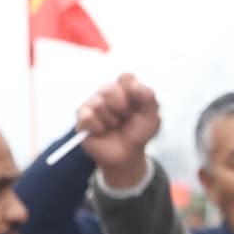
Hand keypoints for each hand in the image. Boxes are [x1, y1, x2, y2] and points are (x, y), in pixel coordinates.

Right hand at [76, 74, 161, 190]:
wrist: (127, 155)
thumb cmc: (138, 133)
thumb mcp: (151, 117)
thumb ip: (148, 97)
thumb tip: (134, 85)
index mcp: (125, 89)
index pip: (125, 78)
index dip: (132, 91)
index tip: (137, 106)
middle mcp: (107, 93)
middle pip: (110, 88)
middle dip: (122, 108)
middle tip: (125, 118)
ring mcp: (93, 104)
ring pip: (99, 104)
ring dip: (111, 121)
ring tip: (114, 127)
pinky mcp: (82, 118)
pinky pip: (87, 117)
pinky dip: (99, 128)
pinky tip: (102, 132)